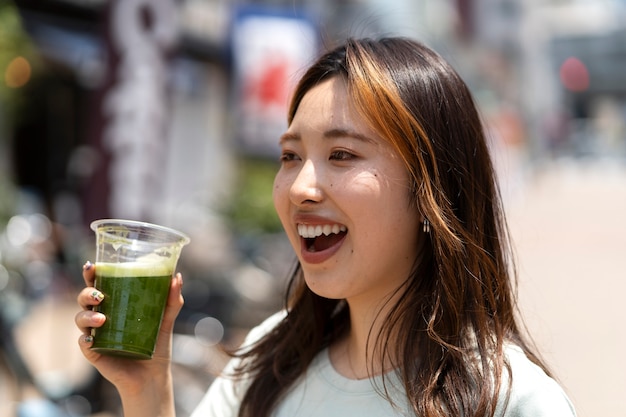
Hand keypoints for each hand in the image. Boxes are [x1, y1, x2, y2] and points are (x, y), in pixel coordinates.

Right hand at [75, 261, 182, 415]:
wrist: (154, 375)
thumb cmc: (156, 343)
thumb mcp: (166, 319)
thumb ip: (172, 299)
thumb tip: (177, 276)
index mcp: (115, 304)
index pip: (99, 284)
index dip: (92, 273)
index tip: (91, 266)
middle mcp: (101, 316)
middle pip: (85, 298)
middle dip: (87, 293)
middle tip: (100, 295)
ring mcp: (96, 334)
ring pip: (80, 318)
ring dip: (87, 315)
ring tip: (102, 318)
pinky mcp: (94, 352)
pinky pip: (84, 343)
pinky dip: (85, 339)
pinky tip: (92, 338)